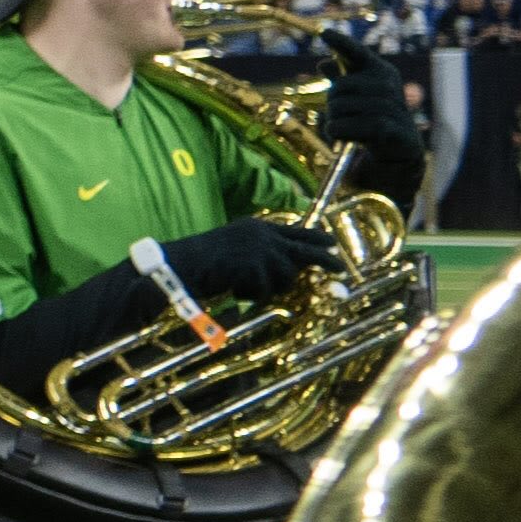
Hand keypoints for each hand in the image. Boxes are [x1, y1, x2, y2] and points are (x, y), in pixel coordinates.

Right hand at [165, 216, 325, 307]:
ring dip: (272, 287)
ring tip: (246, 288)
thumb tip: (290, 267)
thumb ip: (261, 252)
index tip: (331, 244)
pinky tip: (234, 290)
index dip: (317, 239)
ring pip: (287, 276)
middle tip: (340, 269)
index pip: (297, 231)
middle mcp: (263, 234)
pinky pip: (266, 289)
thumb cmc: (203, 261)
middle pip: (307, 248)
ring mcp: (260, 249)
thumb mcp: (237, 249)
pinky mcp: (255, 265)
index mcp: (258, 226)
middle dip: (326, 260)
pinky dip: (252, 294)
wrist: (179, 264)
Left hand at [320, 55, 430, 187]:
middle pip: (342, 87)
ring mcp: (395, 108)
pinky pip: (355, 127)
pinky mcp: (395, 131)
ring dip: (334, 120)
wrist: (398, 154)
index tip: (324, 32)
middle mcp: (389, 86)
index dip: (341, 43)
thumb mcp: (355, 98)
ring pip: (344, 108)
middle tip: (337, 114)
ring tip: (340, 127)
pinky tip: (339, 135)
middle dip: (332, 102)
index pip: (358, 53)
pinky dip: (340, 131)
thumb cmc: (372, 120)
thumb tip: (324, 62)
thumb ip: (341, 79)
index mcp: (381, 72)